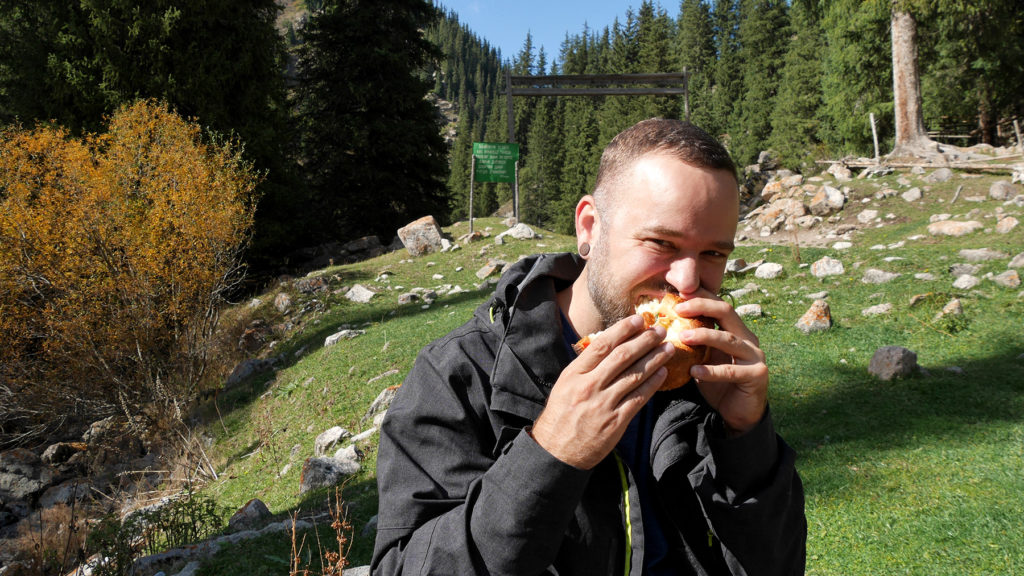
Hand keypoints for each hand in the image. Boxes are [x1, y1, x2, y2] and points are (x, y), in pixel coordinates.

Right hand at [530, 315, 675, 468]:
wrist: (557, 451)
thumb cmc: (561, 415)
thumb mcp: (565, 385)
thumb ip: (585, 367)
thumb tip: (608, 347)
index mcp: (574, 374)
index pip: (602, 345)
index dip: (622, 330)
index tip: (638, 319)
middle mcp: (589, 386)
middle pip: (622, 357)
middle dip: (644, 340)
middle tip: (660, 330)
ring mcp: (603, 404)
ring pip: (634, 375)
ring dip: (654, 359)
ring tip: (668, 348)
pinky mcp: (615, 422)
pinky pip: (639, 398)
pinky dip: (652, 384)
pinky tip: (663, 373)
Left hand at [673, 292, 768, 435]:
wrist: (738, 413)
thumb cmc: (717, 383)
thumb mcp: (704, 359)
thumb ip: (693, 343)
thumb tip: (661, 328)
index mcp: (736, 330)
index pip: (718, 305)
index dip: (700, 296)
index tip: (678, 294)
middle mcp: (748, 338)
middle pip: (726, 312)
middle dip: (702, 306)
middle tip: (678, 310)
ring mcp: (755, 356)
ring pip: (729, 339)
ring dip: (705, 336)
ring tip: (683, 337)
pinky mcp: (757, 375)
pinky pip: (731, 371)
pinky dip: (711, 371)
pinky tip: (694, 371)